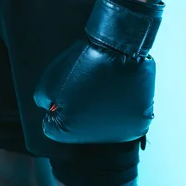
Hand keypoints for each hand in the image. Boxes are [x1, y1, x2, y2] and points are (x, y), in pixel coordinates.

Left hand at [34, 0, 164, 143]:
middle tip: (84, 88)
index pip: (54, 129)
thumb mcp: (47, 82)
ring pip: (105, 124)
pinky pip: (125, 117)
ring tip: (101, 87)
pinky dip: (121, 105)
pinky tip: (116, 89)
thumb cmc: (84, 63)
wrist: (118, 47)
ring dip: (101, 109)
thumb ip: (44, 101)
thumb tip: (52, 109)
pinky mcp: (141, 120)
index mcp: (72, 132)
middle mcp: (99, 138)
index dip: (56, 108)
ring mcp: (123, 131)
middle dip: (79, 111)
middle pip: (82, 128)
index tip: (64, 93)